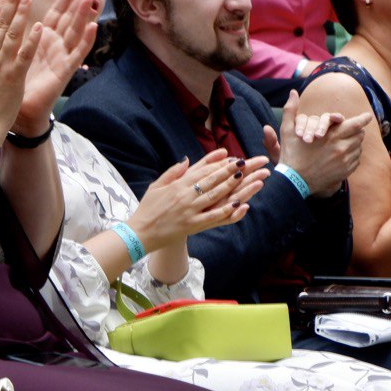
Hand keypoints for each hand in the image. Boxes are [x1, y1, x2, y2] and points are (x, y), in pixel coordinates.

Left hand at [15, 0, 99, 133]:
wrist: (18, 111)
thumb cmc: (15, 83)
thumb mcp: (8, 53)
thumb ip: (4, 34)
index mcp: (42, 40)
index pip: (55, 14)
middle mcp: (55, 46)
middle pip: (70, 19)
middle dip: (80, 1)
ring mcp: (61, 57)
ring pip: (75, 31)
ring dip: (84, 14)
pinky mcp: (64, 71)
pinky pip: (77, 53)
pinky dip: (86, 40)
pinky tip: (94, 26)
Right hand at [127, 151, 269, 252]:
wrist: (140, 232)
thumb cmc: (148, 208)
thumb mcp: (157, 186)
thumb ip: (173, 172)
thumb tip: (187, 159)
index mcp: (178, 185)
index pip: (203, 171)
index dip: (220, 163)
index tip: (234, 158)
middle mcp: (186, 196)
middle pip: (213, 180)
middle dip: (232, 171)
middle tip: (248, 163)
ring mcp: (191, 211)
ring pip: (216, 196)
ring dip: (234, 187)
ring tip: (249, 179)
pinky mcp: (193, 225)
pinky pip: (213, 217)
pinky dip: (228, 211)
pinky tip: (240, 204)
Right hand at [278, 90, 372, 196]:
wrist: (294, 181)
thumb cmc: (291, 155)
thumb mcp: (287, 131)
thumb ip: (291, 110)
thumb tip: (292, 92)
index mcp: (331, 136)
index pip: (356, 124)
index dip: (363, 119)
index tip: (367, 116)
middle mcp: (341, 148)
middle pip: (360, 135)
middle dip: (357, 131)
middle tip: (353, 129)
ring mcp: (344, 161)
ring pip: (359, 148)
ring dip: (355, 143)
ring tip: (346, 142)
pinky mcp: (345, 172)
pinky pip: (356, 160)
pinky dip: (353, 156)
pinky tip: (343, 155)